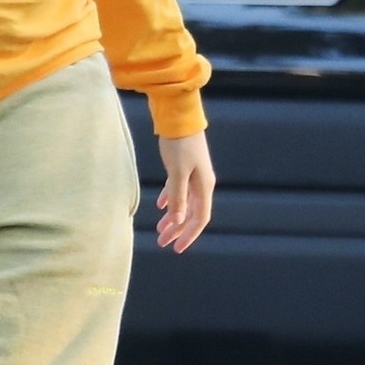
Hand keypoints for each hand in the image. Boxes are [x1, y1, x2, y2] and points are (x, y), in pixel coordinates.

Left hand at [157, 131, 213, 252]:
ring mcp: (194, 174)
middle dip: (178, 230)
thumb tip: (177, 221)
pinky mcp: (183, 166)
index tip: (176, 249)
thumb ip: (178, 196)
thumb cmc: (179, 143)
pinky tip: (160, 206)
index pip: (199, 218)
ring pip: (184, 202)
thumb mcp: (177, 172)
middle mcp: (202, 183)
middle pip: (191, 213)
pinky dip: (170, 199)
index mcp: (204, 186)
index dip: (189, 235)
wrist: (178, 115)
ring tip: (160, 229)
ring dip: (173, 217)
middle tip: (162, 243)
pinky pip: (178, 189)